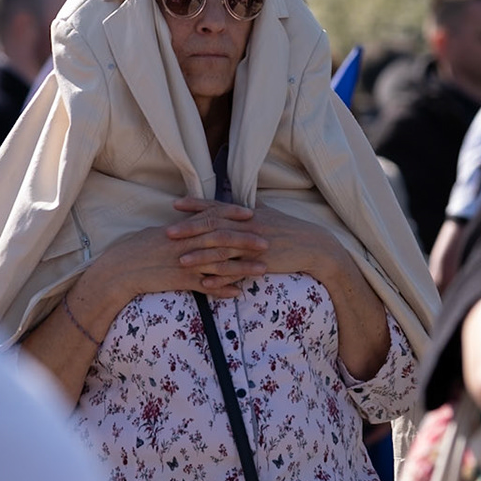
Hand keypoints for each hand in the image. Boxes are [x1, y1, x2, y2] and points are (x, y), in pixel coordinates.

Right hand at [77, 214, 264, 314]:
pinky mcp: (181, 281)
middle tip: (268, 242)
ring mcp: (185, 263)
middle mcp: (187, 244)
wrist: (120, 269)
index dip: (233, 215)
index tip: (251, 214)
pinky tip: (238, 294)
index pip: (213, 217)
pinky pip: (206, 287)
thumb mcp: (158, 233)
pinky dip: (223, 291)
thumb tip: (193, 222)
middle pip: (222, 240)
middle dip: (246, 241)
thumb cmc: (136, 248)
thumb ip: (180, 229)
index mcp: (182, 229)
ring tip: (263, 270)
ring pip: (220, 264)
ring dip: (243, 268)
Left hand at [170, 198, 340, 290]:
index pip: (216, 206)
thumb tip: (234, 197)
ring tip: (180, 261)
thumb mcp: (268, 212)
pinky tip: (205, 283)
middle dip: (189, 229)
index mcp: (246, 214)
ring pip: (222, 250)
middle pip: (214, 226)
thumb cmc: (289, 228)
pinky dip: (220, 277)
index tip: (175, 205)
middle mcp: (247, 226)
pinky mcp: (260, 263)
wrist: (312, 245)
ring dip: (200, 255)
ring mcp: (253, 246)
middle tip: (167, 233)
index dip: (195, 205)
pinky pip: (236, 271)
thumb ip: (248, 206)